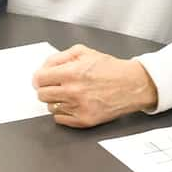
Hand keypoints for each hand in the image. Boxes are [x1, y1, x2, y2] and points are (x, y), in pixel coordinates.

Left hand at [31, 44, 158, 126]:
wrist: (132, 85)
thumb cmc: (110, 69)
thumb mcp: (84, 52)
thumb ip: (60, 57)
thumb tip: (44, 67)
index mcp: (71, 73)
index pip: (39, 79)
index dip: (39, 78)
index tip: (42, 79)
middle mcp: (73, 91)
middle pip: (41, 95)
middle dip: (46, 89)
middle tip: (56, 86)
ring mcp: (78, 107)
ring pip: (50, 107)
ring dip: (56, 100)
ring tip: (68, 94)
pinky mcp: (84, 120)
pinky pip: (60, 119)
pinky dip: (63, 112)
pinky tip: (73, 104)